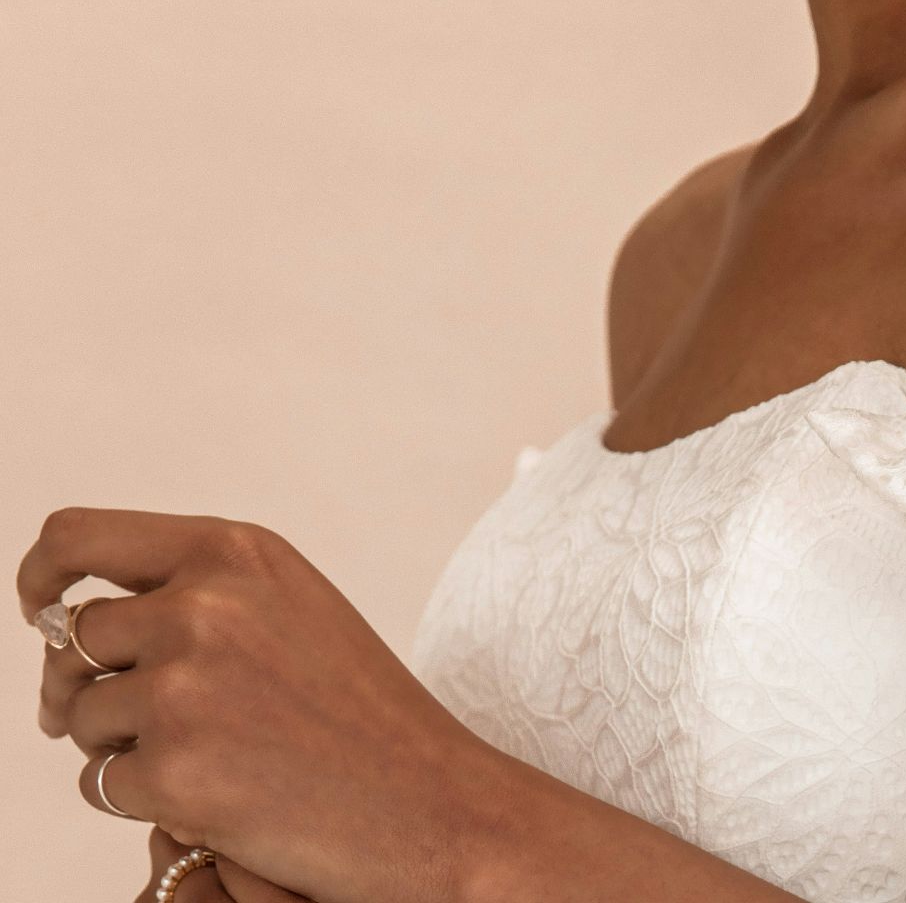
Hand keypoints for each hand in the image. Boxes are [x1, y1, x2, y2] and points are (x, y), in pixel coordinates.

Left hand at [23, 508, 514, 900]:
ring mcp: (185, 686)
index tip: (38, 609)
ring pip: (81, 715)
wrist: (432, 802)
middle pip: (73, 637)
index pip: (78, 538)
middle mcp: (204, 604)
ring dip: (119, 747)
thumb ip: (198, 592)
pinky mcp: (174, 767)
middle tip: (120, 724)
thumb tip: (67, 621)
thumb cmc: (365, 714)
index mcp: (235, 552)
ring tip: (204, 761)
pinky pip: (102, 784)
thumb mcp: (290, 612)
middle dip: (82, 686)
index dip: (40, 573)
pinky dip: (142, 802)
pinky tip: (214, 801)